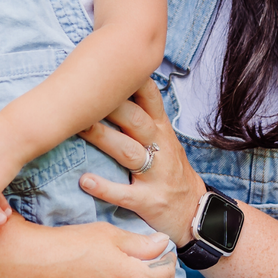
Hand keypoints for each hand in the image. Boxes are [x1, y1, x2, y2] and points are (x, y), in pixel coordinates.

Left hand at [77, 80, 204, 246]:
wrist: (197, 212)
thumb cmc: (172, 173)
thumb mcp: (165, 142)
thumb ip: (143, 118)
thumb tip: (112, 90)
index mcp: (162, 131)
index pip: (151, 99)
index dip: (133, 81)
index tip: (110, 65)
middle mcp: (161, 149)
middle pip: (137, 121)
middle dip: (112, 106)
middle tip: (83, 95)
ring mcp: (156, 176)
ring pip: (129, 152)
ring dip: (104, 138)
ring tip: (79, 128)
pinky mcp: (149, 201)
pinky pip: (125, 194)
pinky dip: (105, 188)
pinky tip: (85, 181)